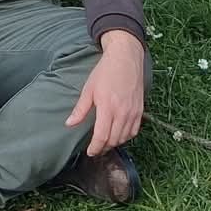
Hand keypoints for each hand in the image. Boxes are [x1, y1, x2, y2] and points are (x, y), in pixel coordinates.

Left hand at [65, 31, 145, 156]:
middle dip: (103, 147)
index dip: (95, 148)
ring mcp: (133, 112)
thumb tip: (69, 124)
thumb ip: (80, 109)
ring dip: (114, 143)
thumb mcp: (88, 89)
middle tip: (95, 148)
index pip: (102, 136)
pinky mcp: (140, 110)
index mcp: (107, 107)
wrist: (125, 58)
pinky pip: (134, 131)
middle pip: (113, 140)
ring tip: (105, 142)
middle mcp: (122, 112)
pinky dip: (126, 136)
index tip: (90, 152)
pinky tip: (118, 134)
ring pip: (124, 137)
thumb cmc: (105, 71)